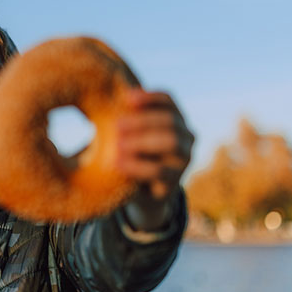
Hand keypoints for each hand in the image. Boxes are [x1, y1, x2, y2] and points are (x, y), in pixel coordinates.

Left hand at [116, 89, 193, 230]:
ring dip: (142, 141)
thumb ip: (125, 120)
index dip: (150, 97)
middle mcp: (186, 136)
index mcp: (175, 119)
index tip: (127, 98)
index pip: (168, 100)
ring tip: (117, 145)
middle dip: (142, 121)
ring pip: (170, 142)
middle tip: (116, 125)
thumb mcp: (128, 135)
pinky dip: (136, 165)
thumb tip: (105, 99)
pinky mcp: (175, 180)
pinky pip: (159, 170)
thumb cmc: (131, 155)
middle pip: (169, 121)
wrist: (140, 194)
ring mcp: (184, 159)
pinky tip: (117, 164)